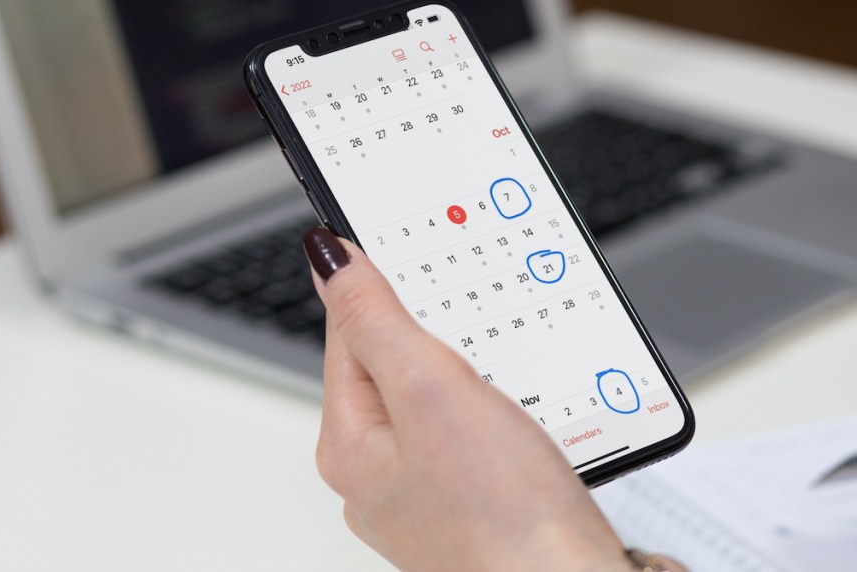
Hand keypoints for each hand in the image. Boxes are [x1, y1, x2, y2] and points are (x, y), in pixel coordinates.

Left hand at [302, 227, 632, 571]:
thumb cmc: (503, 515)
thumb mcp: (432, 391)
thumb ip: (376, 319)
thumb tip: (328, 260)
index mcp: (351, 445)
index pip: (349, 334)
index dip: (379, 284)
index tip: (405, 246)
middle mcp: (381, 474)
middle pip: (397, 365)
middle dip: (440, 335)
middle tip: (478, 328)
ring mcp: (429, 492)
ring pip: (444, 399)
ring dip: (478, 374)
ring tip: (509, 383)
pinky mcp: (476, 501)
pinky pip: (478, 433)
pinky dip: (503, 412)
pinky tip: (527, 420)